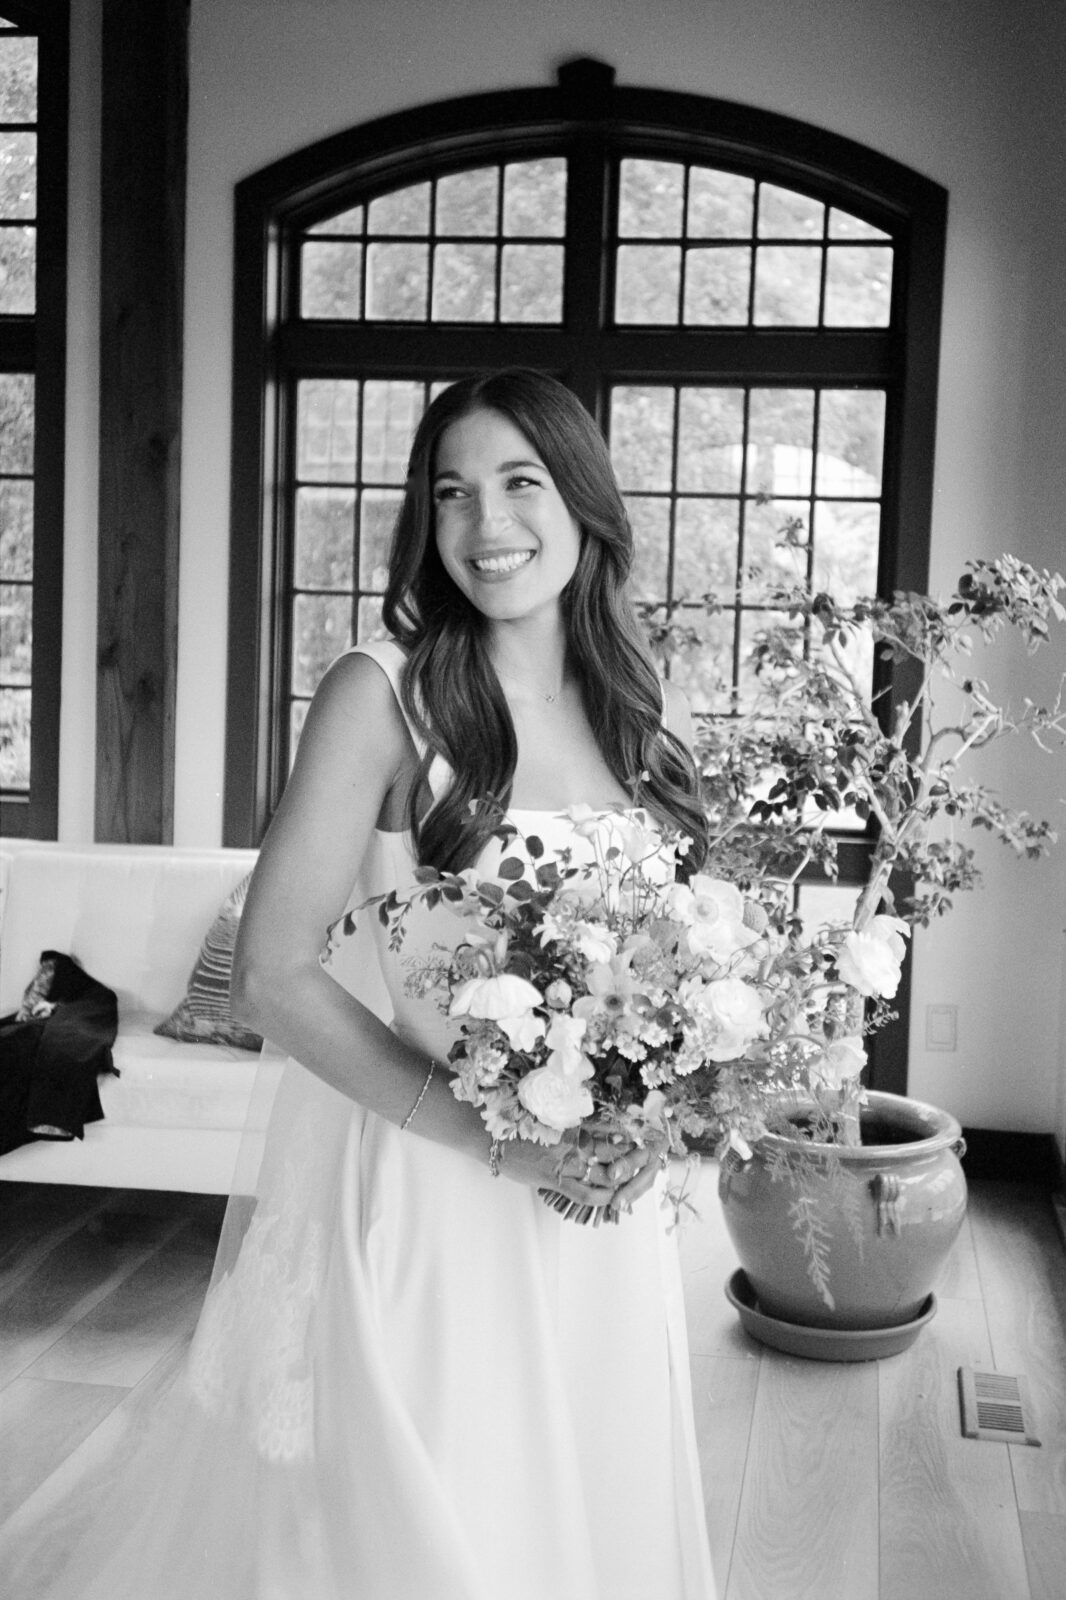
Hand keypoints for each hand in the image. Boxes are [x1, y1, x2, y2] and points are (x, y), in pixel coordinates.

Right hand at [496, 1132, 666, 1218]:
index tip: (644, 1138)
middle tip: (649, 1160)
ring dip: (623, 1179)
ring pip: (605, 1174)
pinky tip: (612, 1199)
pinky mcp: (555, 1180)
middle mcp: (574, 1143)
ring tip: (636, 1181)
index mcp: (575, 1126)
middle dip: (634, 1158)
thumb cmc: (520, 1128)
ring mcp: (566, 1163)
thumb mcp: (551, 1120)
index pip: (611, 1131)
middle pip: (614, 1152)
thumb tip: (594, 1128)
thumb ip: (573, 1125)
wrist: (493, 1139)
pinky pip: (584, 1194)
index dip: (630, 1137)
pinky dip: (602, 1198)